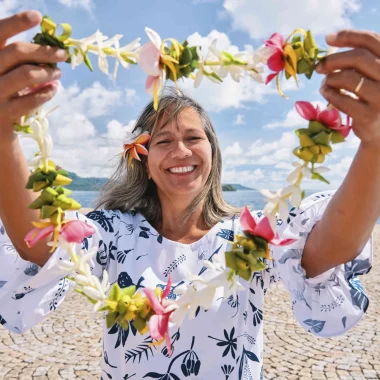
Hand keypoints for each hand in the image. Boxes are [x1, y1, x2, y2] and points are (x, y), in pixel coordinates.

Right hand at [0, 10, 67, 140]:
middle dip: (45, 51)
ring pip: (28, 74)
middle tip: (63, 54)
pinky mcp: (4, 114)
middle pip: (18, 52)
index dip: (16, 22)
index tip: (38, 16)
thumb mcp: (3, 73)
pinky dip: (47, 92)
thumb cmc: (1, 95)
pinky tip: (54, 89)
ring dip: (49, 72)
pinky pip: (32, 99)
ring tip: (58, 73)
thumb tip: (49, 46)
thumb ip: (16, 60)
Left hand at [315, 30, 379, 147]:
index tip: (328, 38)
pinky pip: (341, 99)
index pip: (371, 40)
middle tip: (319, 67)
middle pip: (358, 57)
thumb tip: (331, 41)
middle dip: (333, 59)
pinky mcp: (368, 116)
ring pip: (347, 78)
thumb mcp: (373, 74)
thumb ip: (361, 60)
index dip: (348, 36)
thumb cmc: (373, 97)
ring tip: (325, 83)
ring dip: (329, 79)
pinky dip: (329, 93)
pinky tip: (325, 92)